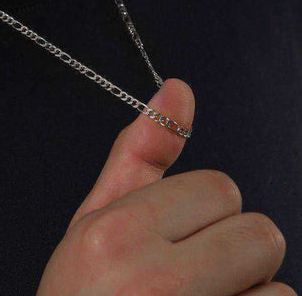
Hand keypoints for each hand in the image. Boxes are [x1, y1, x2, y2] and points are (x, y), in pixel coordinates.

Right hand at [37, 79, 293, 294]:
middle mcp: (156, 283)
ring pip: (278, 289)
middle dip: (231, 251)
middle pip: (260, 233)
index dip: (200, 212)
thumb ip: (140, 153)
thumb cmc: (84, 295)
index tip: (173, 237)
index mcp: (117, 234)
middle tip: (188, 277)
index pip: (220, 188)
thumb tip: (177, 88)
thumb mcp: (96, 220)